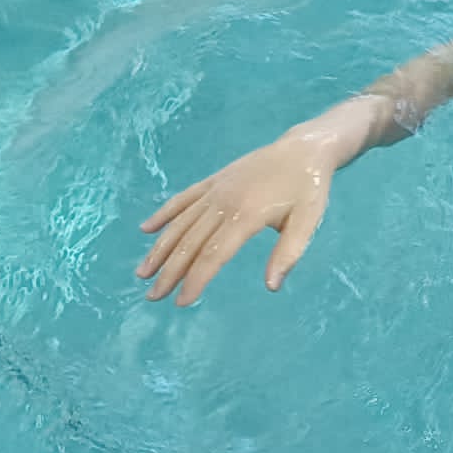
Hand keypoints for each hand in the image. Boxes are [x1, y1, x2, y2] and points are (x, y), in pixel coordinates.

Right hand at [136, 130, 339, 304]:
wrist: (305, 149)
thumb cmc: (309, 189)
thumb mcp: (307, 222)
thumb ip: (288, 254)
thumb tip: (271, 287)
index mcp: (247, 215)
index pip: (213, 254)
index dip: (195, 280)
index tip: (182, 302)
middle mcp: (224, 202)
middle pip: (190, 242)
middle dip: (170, 272)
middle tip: (153, 297)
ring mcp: (216, 189)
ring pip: (181, 222)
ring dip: (160, 249)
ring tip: (143, 273)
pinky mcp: (214, 179)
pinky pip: (183, 198)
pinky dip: (164, 214)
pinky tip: (147, 229)